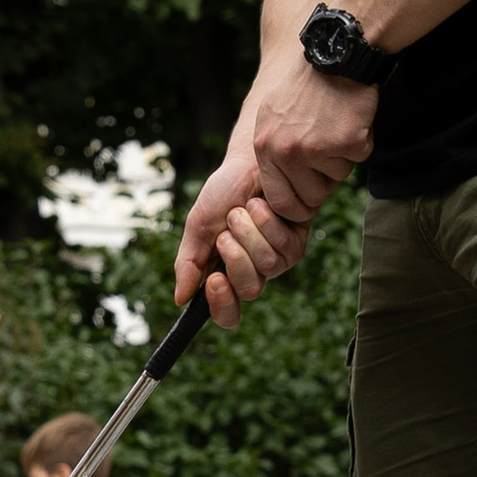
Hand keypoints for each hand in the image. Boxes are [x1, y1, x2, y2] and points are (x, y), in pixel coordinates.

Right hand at [175, 146, 310, 329]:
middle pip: (249, 290)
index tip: (214, 280)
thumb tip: (180, 299)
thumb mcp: (198, 226)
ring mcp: (276, 261)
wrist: (249, 163)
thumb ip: (189, 262)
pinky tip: (263, 204)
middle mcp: (252, 273)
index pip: (227, 313)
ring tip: (243, 210)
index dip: (222, 305)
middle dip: (235, 256)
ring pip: (267, 266)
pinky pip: (284, 246)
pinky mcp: (296, 244)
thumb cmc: (223, 193)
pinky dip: (267, 221)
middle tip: (226, 232)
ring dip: (248, 232)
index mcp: (225, 274)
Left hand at [248, 40, 377, 224]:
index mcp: (265, 147)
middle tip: (328, 152)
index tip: (308, 196)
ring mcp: (316, 148)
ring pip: (337, 180)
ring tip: (335, 126)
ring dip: (342, 159)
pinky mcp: (347, 142)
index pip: (279, 201)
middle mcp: (286, 151)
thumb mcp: (272, 116)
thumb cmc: (307, 86)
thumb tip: (277, 192)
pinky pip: (359, 160)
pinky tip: (352, 119)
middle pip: (311, 198)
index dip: (297, 205)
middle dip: (323, 183)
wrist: (337, 55)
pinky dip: (361, 143)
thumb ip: (272, 152)